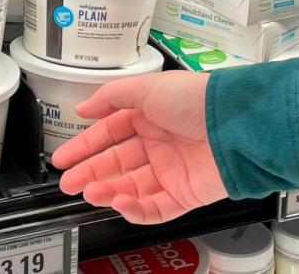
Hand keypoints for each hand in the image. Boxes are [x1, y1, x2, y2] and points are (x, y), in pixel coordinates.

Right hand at [52, 71, 228, 224]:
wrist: (235, 125)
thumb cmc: (196, 100)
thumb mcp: (146, 87)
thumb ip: (110, 97)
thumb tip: (83, 107)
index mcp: (150, 117)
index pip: (110, 134)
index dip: (85, 146)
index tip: (63, 158)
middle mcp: (160, 144)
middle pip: (117, 164)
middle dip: (90, 174)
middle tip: (68, 182)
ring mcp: (172, 171)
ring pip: (131, 188)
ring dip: (107, 191)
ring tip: (89, 192)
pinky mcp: (185, 194)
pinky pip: (154, 208)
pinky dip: (134, 210)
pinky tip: (118, 202)